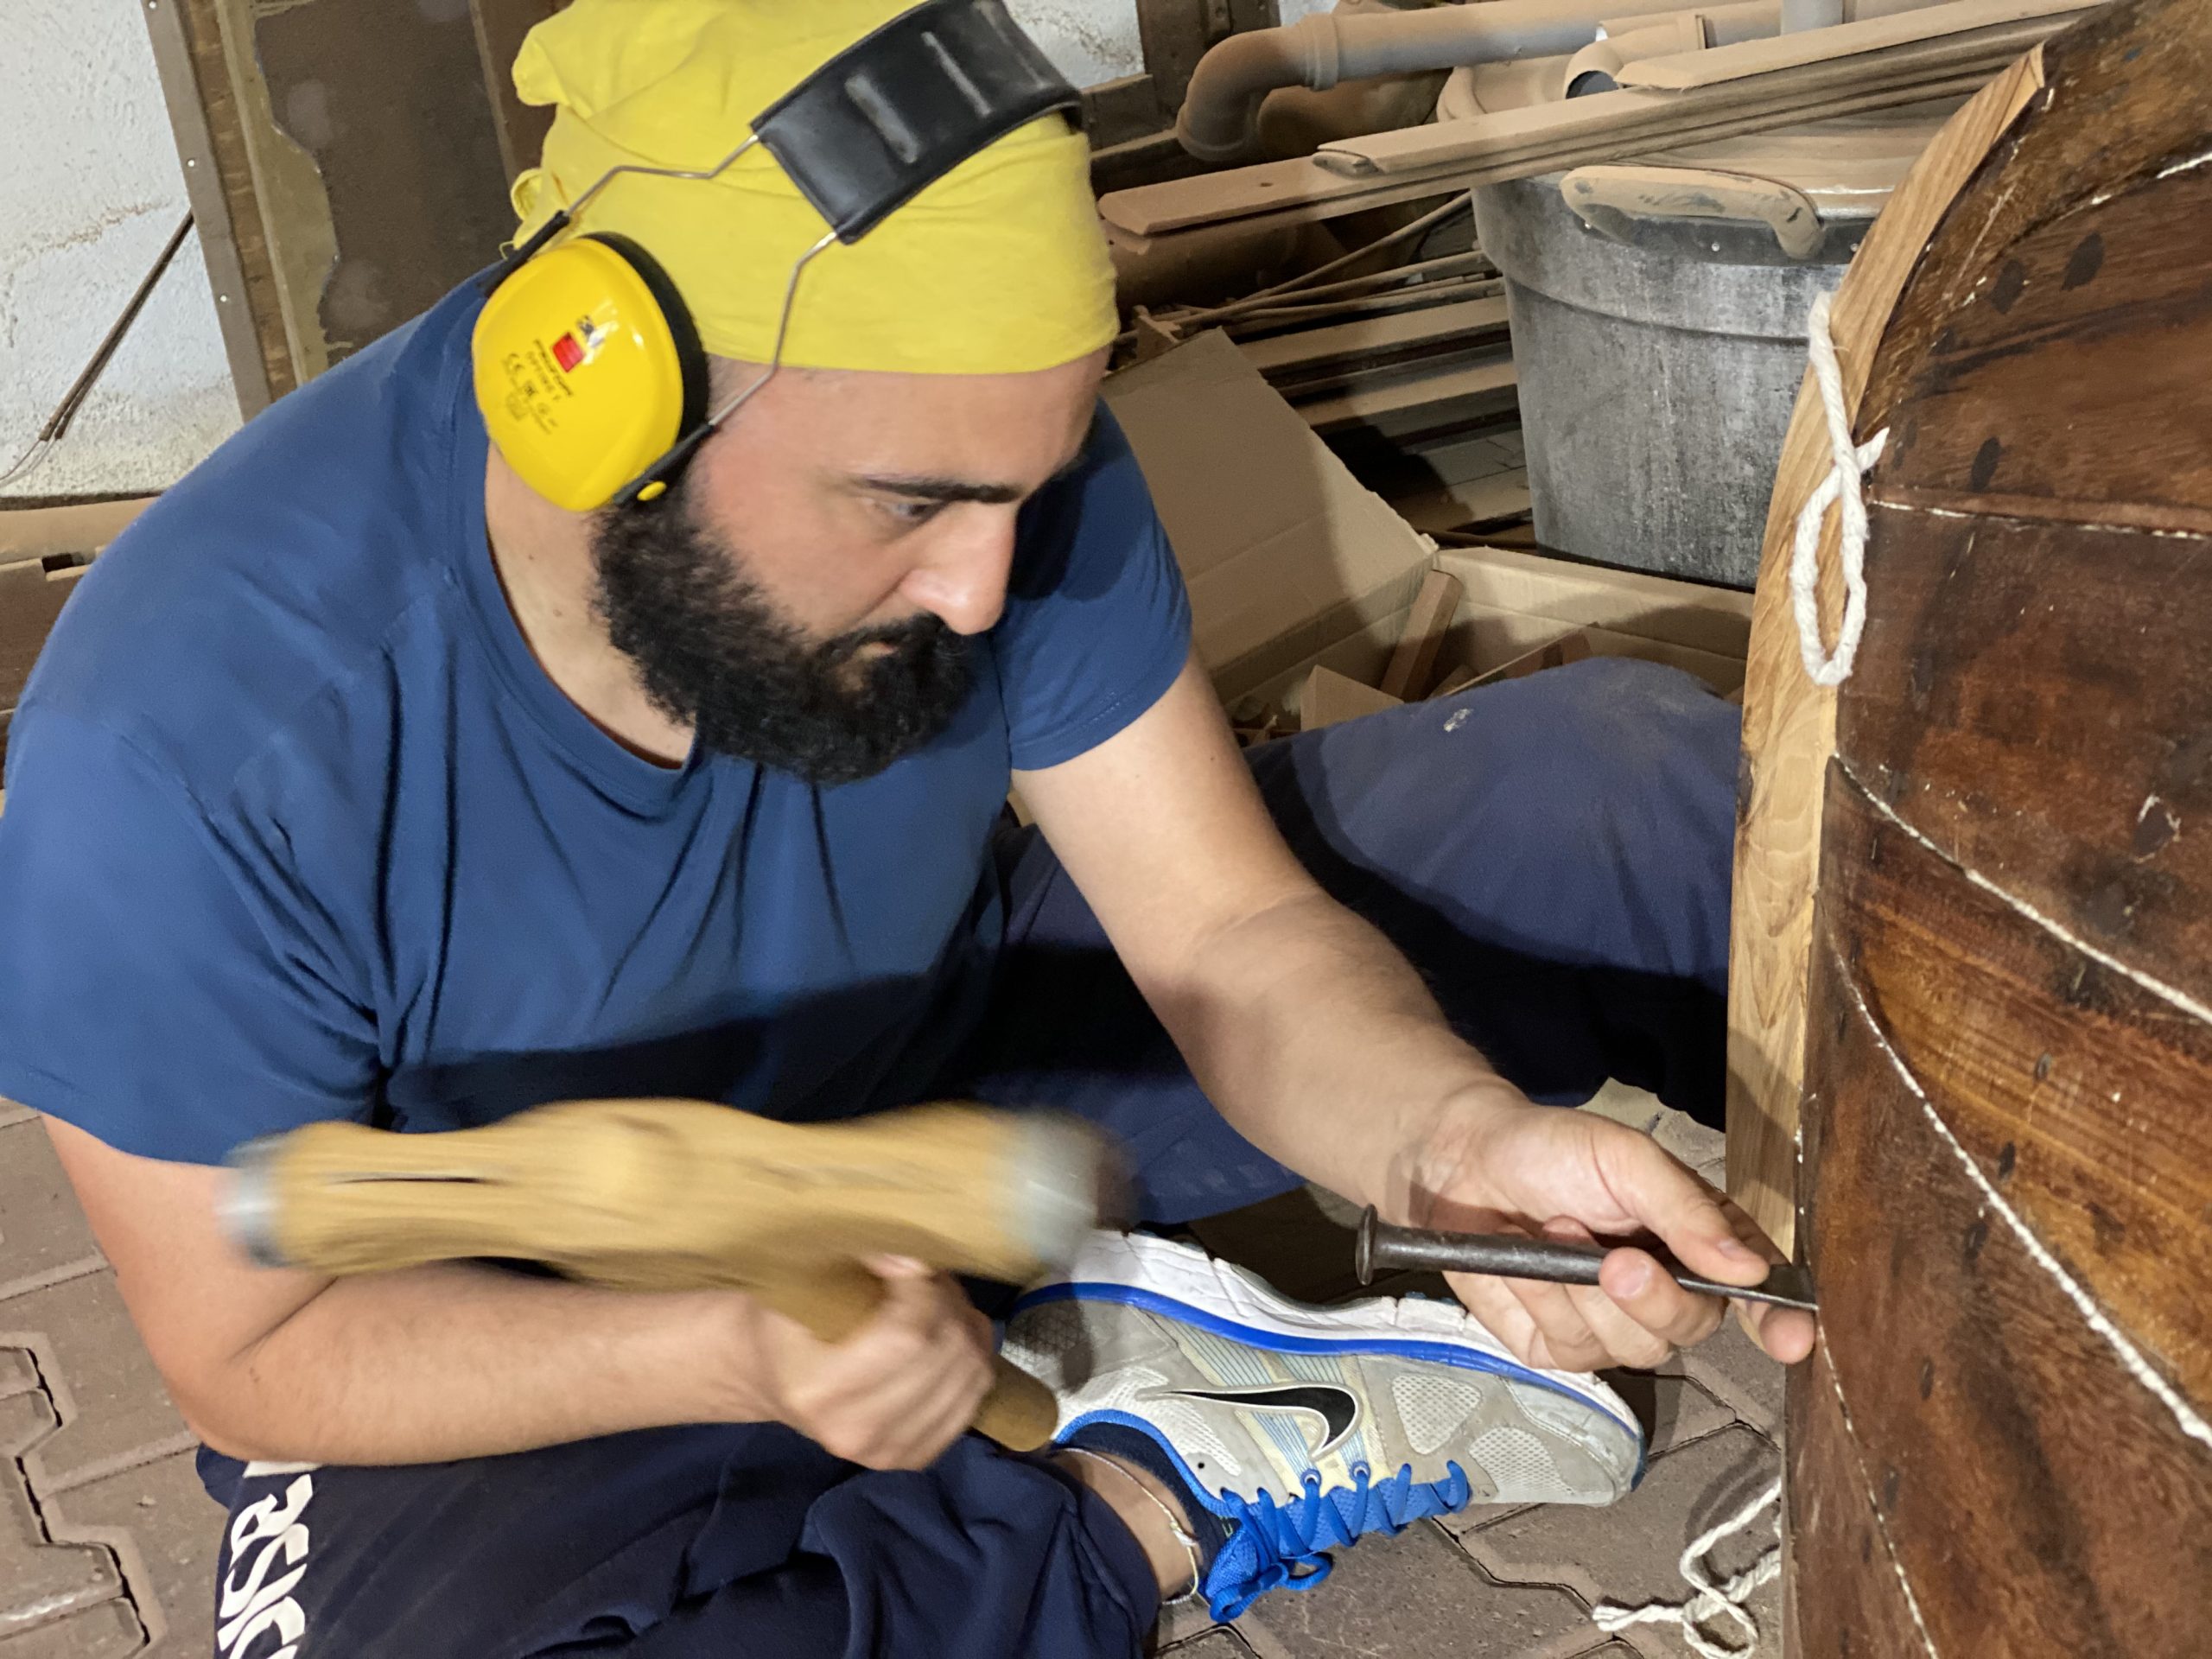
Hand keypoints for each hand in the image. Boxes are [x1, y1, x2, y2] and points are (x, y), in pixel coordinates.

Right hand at [746, 1256, 995, 1468]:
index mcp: (819, 1390)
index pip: (908, 1336)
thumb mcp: (801, 1286)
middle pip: (945, 1353)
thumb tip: (911, 1255)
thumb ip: (854, 1267)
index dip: (921, 1287)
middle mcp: (855, 1431)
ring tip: (937, 1301)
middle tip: (926, 1275)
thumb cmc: (786, 1322)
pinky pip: (975, 1397)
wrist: (772, 1377)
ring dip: (965, 1325)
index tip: (907, 1258)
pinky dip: (973, 1356)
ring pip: (970, 1373)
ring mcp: (888, 1452)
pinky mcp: (915, 1456)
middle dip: (947, 1300)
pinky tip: (950, 1333)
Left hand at [1396, 1088, 1816, 1372]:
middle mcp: (1665, 1290)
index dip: (1781, 1319)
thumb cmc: (1552, 1150)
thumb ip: (1686, 1211)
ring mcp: (1610, 1324)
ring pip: (1631, 1349)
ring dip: (1583, 1292)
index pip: (1758, 1291)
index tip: (1788, 1337)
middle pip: (1691, 1329)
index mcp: (1699, 1240)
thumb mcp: (1624, 1158)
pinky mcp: (1556, 1345)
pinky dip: (1542, 1303)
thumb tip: (1747, 1268)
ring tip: (1555, 1232)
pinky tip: (1527, 1266)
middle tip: (1614, 1257)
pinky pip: (1569, 1350)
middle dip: (1652, 1297)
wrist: (1463, 1161)